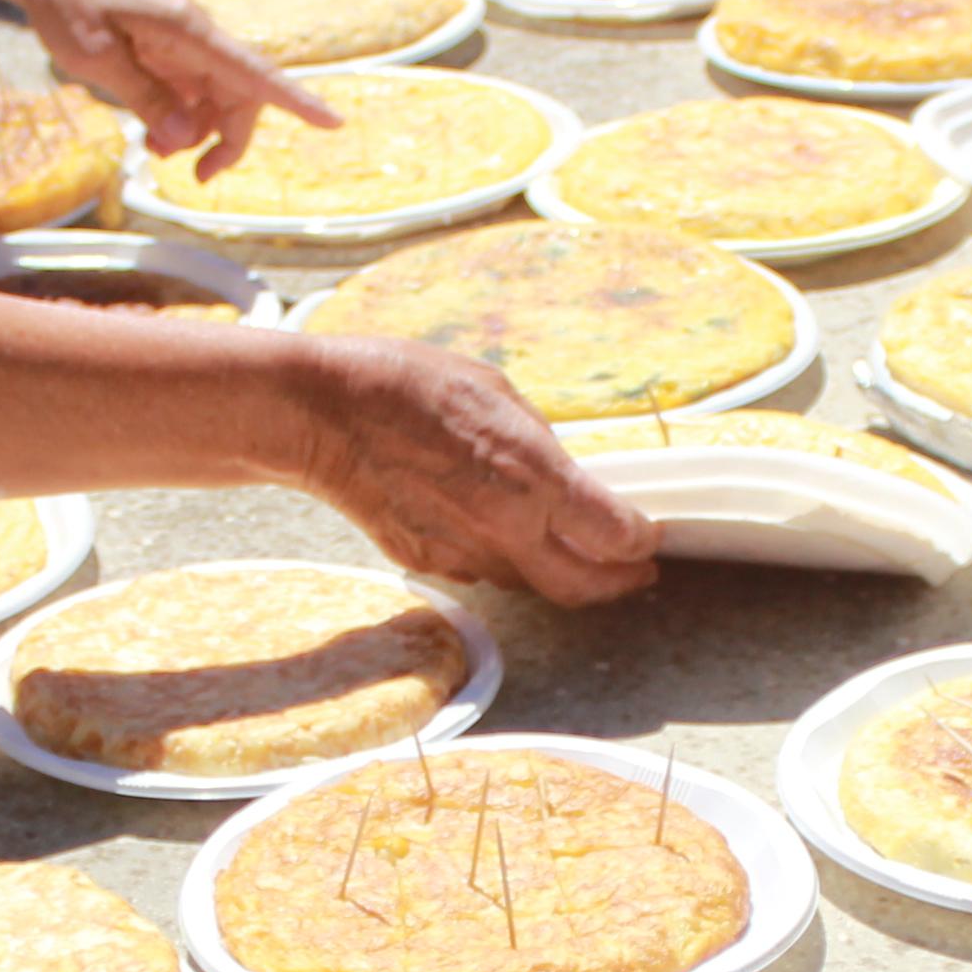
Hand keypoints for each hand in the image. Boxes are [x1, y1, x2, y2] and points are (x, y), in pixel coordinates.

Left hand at [14, 0, 340, 171]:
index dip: (296, 101)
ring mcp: (177, 39)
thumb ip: (145, 97)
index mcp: (187, 30)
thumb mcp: (97, 56)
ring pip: (212, 94)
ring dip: (196, 130)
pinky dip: (176, 114)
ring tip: (154, 151)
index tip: (332, 123)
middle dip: (228, 138)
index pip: (255, 72)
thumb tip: (186, 138)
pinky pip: (185, 87)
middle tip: (197, 176)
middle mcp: (192, 34)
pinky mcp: (159, 44)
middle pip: (239, 93)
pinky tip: (148, 130)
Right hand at [287, 334, 662, 603]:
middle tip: (635, 570)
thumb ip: (540, 444)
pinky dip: (507, 561)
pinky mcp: (429, 562)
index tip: (646, 533)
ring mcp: (464, 553)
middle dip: (619, 582)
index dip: (639, 539)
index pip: (614, 535)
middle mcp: (505, 527)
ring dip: (561, 573)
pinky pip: (485, 573)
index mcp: (533, 477)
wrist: (325, 415)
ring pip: (533, 585)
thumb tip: (565, 475)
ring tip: (575, 550)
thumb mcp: (497, 392)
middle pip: (583, 586)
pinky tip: (505, 534)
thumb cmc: (408, 385)